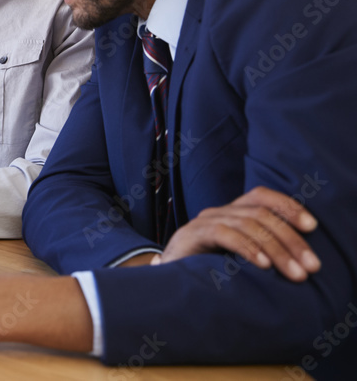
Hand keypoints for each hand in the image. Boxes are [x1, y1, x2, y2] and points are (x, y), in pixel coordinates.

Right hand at [156, 185, 319, 280]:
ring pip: (248, 224)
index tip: (312, 227)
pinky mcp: (192, 235)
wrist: (166, 282)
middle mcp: (218, 212)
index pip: (261, 196)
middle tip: (311, 266)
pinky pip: (225, 234)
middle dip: (291, 240)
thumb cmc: (207, 271)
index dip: (288, 206)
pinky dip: (248, 248)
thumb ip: (260, 249)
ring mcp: (204, 222)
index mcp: (231, 213)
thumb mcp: (238, 257)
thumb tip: (299, 257)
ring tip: (295, 274)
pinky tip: (264, 266)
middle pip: (261, 214)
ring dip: (277, 250)